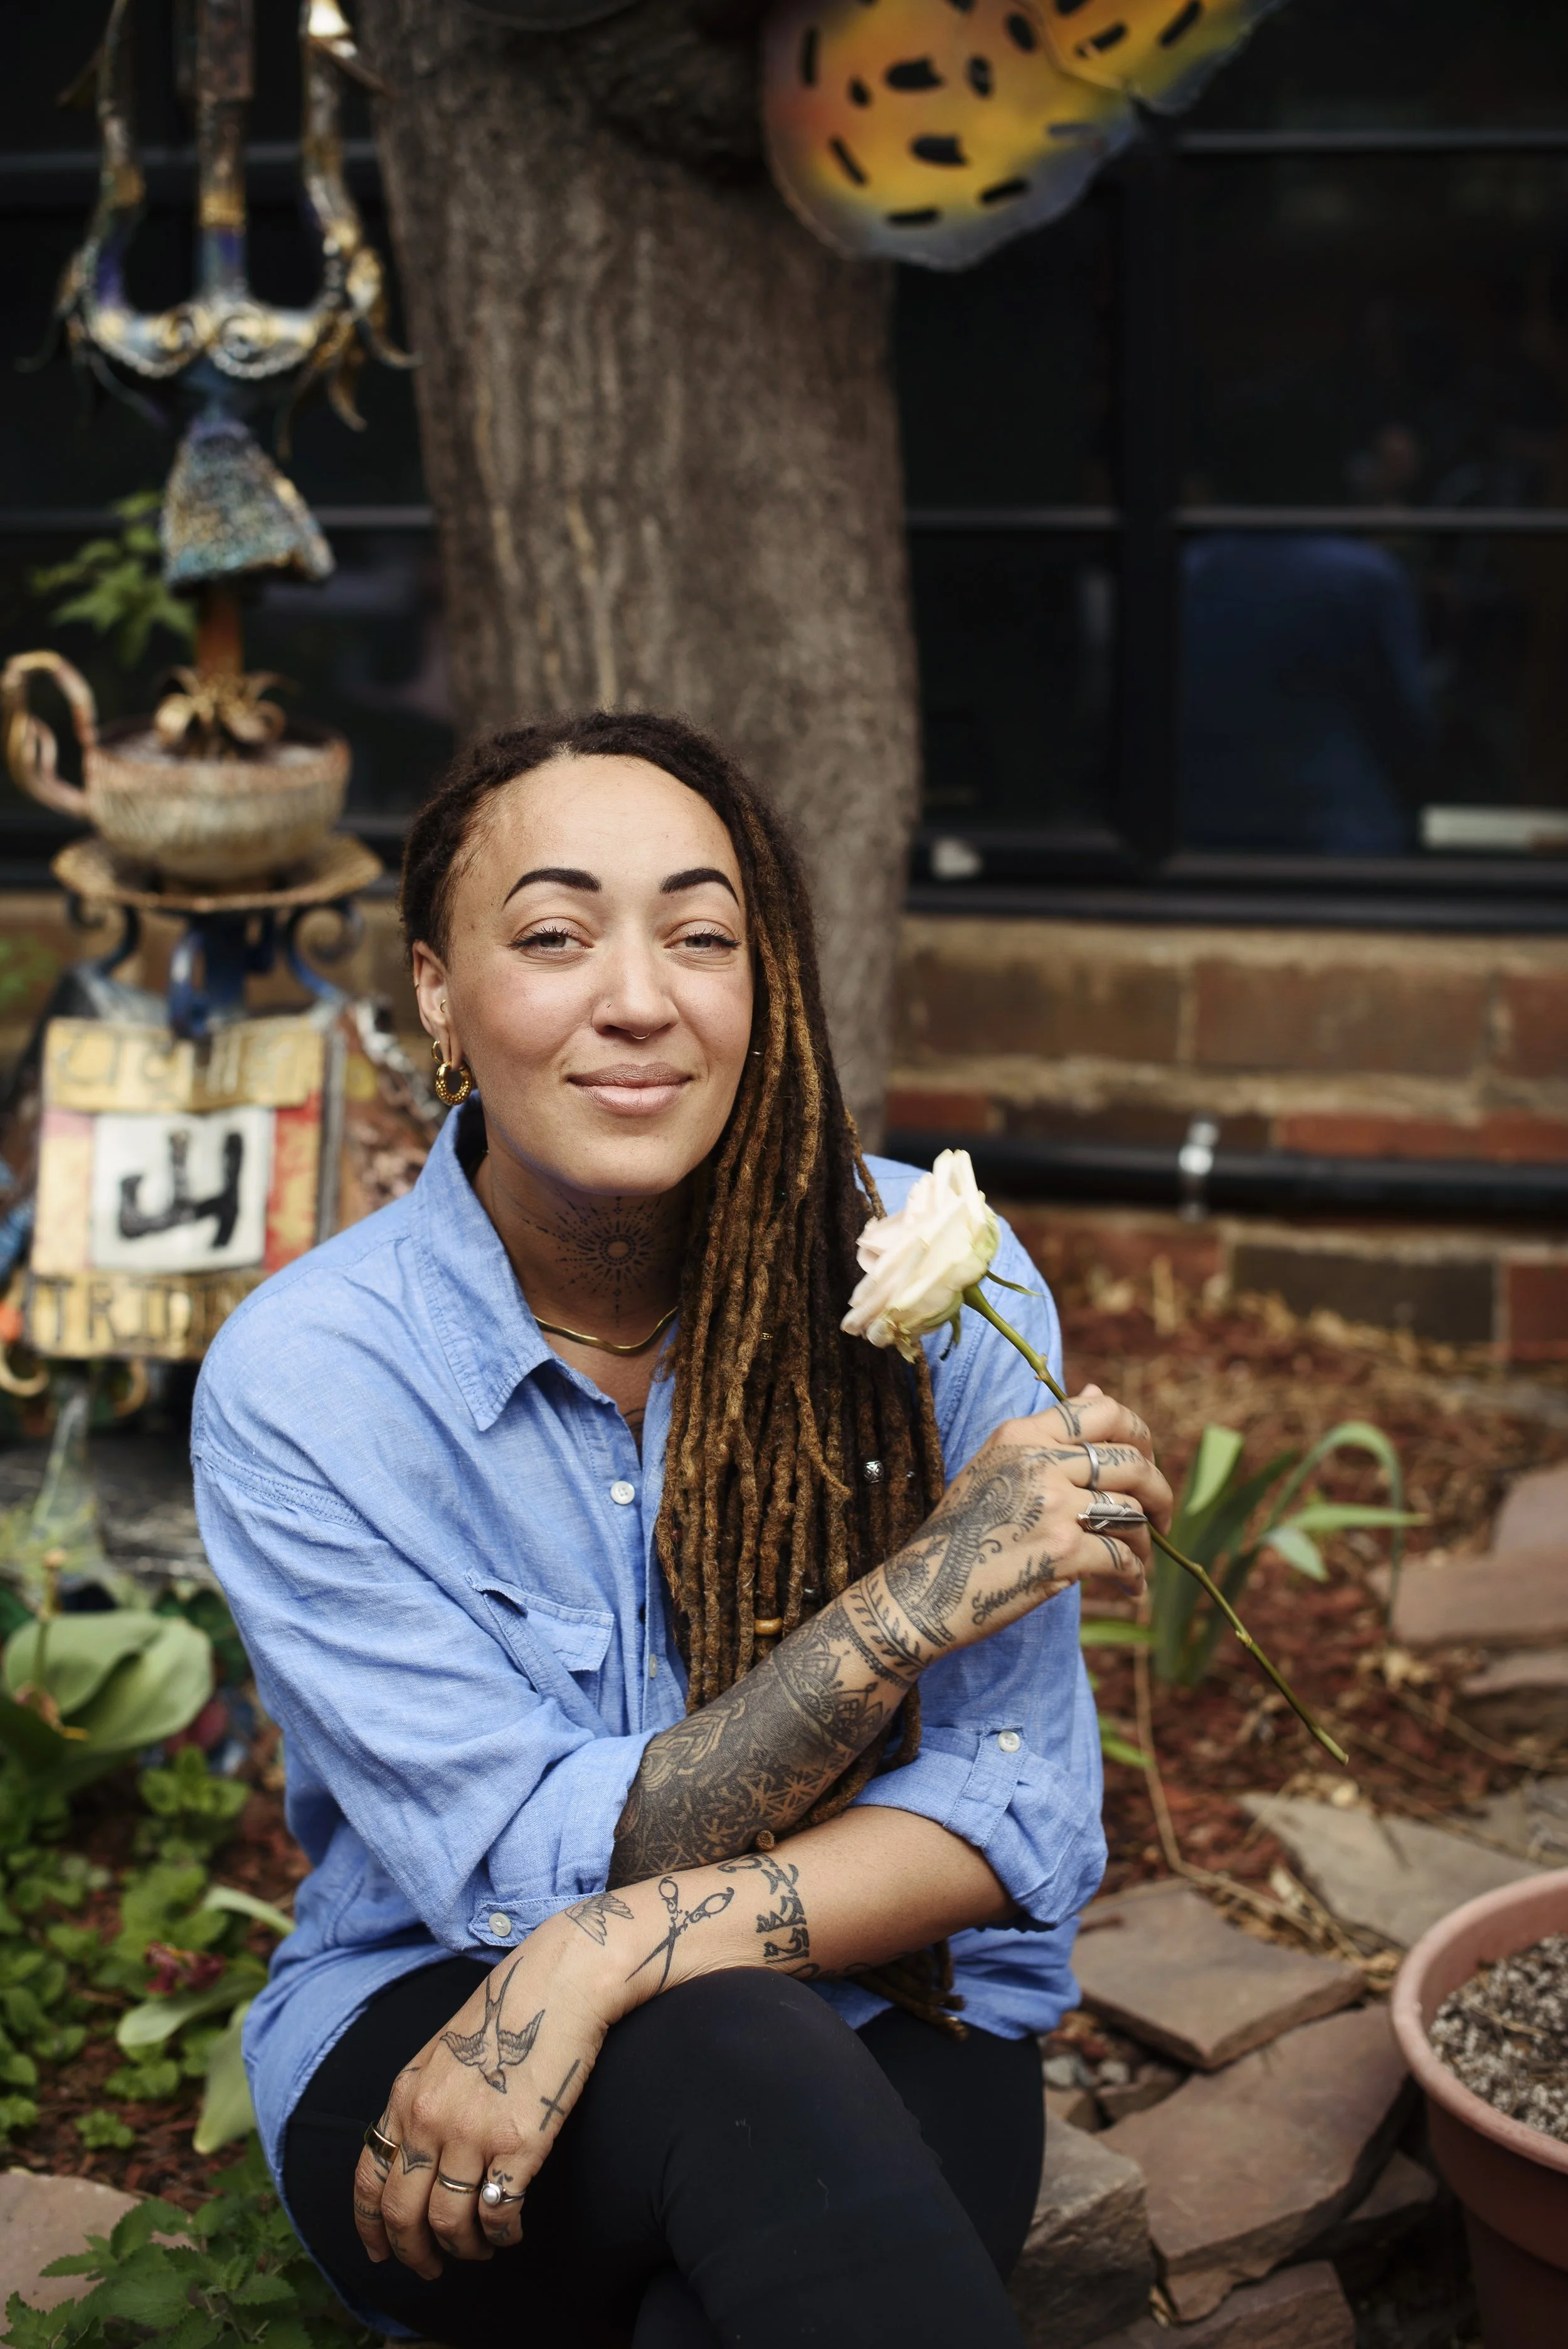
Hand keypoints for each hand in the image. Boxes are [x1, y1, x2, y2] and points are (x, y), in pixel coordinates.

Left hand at [353, 1915, 617, 2276]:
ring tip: (480, 2249)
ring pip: (450, 2222)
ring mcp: (473, 2131)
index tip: (380, 2253)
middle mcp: (430, 2118)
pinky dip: (501, 2234)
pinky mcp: (519, 2142)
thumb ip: (421, 2101)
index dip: (370, 2227)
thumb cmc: (508, 2011)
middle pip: (403, 2212)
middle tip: (432, 2268)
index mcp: (407, 2094)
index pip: (369, 2178)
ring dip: (463, 2249)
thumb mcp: (443, 2052)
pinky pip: (497, 2212)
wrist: (560, 1982)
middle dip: (413, 2253)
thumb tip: (413, 2157)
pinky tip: (511, 2231)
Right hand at [860, 1384, 1170, 1660]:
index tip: (1144, 1461)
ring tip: (1137, 1559)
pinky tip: (1129, 1588)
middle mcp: (1038, 1462)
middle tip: (1160, 1517)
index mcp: (1021, 1435)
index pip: (1102, 1410)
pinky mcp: (1062, 1553)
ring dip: (1145, 1541)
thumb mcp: (995, 1466)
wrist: (922, 1594)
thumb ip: (1048, 1434)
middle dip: (1159, 1491)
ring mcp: (1052, 1507)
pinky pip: (1123, 1558)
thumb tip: (1097, 1388)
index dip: (1138, 1433)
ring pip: (1133, 1512)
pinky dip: (1134, 1577)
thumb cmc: (961, 1534)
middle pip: (1131, 1461)